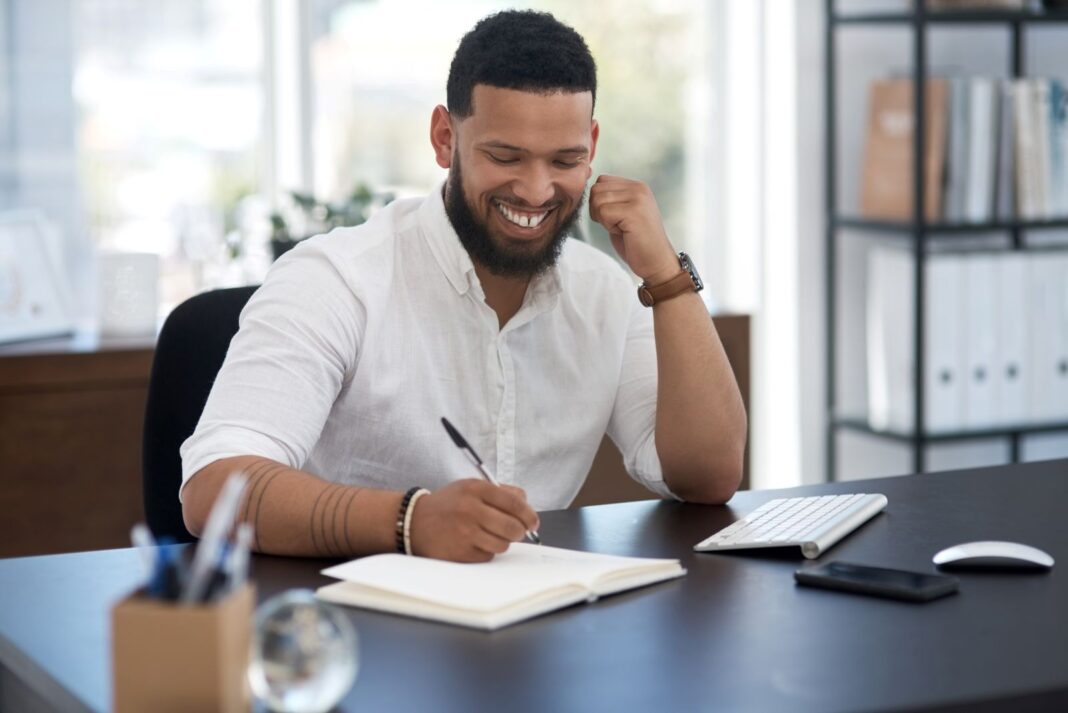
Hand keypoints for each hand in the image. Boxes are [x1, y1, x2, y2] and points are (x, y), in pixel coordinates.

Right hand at [409, 479, 539, 561]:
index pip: (515, 503)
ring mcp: (465, 532)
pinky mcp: (460, 552)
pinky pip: (488, 555)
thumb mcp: (471, 488)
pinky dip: (486, 551)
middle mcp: (470, 509)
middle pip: (513, 527)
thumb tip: (526, 503)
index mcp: (476, 489)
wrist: (414, 522)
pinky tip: (475, 543)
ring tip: (490, 535)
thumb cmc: (448, 505)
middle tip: (516, 531)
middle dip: (519, 531)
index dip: (529, 515)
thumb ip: (501, 492)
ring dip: (502, 542)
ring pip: (503, 544)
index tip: (533, 522)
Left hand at [589, 175, 678, 284]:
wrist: (656, 262)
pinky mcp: (634, 211)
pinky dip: (608, 226)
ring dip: (604, 219)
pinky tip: (623, 232)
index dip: (599, 202)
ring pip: (597, 200)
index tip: (614, 217)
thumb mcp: (623, 213)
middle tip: (617, 224)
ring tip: (621, 228)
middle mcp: (638, 188)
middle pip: (596, 189)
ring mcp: (637, 198)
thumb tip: (590, 192)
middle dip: (598, 210)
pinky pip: (603, 212)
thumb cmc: (637, 242)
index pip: (601, 181)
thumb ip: (611, 199)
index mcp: (636, 186)